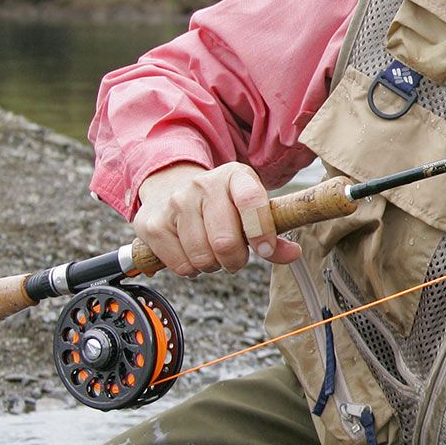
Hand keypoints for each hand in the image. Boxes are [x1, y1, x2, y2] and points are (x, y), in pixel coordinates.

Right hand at [133, 161, 302, 277]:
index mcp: (234, 176)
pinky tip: (191, 252)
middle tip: (235, 255)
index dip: (261, 231)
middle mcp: (202, 185)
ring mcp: (175, 203)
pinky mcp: (153, 224)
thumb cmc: (220, 205)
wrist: (169, 190)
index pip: (250, 200)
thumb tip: (292, 254)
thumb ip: (272, 233)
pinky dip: (191, 269)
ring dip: (213, 265)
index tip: (265, 249)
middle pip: (224, 241)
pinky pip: (181, 266)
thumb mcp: (250, 209)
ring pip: (202, 257)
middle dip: (235, 259)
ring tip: (211, 251)